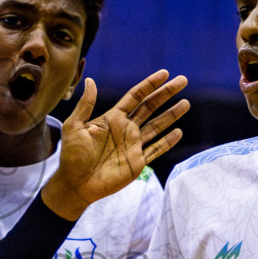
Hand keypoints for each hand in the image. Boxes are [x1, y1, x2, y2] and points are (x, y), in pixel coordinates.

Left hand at [42, 71, 188, 219]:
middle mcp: (126, 129)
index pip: (135, 96)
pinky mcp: (137, 162)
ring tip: (186, 103)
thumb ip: (85, 105)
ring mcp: (133, 145)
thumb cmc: (71, 156)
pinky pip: (156, 149)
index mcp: (112, 118)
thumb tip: (90, 79)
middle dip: (166, 94)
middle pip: (150, 107)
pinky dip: (168, 141)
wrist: (75, 184)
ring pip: (157, 126)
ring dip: (171, 115)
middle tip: (183, 80)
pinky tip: (178, 132)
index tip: (164, 73)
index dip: (149, 85)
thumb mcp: (74, 127)